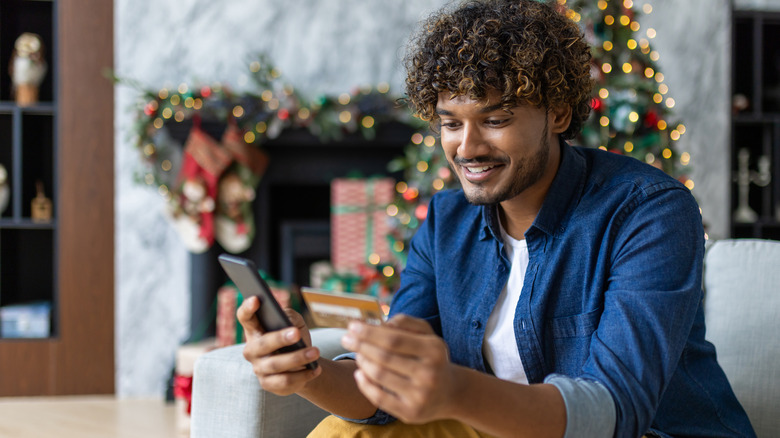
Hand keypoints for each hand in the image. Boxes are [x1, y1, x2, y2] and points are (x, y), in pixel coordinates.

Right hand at [237, 296, 321, 395]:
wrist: (303, 365)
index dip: (248, 308)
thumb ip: (290, 316)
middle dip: (280, 338)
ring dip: (297, 358)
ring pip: (276, 365)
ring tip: (315, 352)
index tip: (256, 298)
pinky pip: (285, 381)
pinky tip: (315, 369)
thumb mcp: (296, 323)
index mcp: (255, 330)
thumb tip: (288, 321)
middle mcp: (252, 350)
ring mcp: (259, 368)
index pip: (245, 317)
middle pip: (262, 344)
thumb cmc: (296, 339)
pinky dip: (302, 375)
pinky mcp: (268, 384)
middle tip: (297, 333)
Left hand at [341, 314, 458, 423]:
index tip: (352, 326)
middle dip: (360, 345)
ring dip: (362, 362)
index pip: (394, 339)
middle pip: (384, 356)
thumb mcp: (426, 334)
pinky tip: (359, 374)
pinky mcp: (410, 413)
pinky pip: (379, 398)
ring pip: (379, 375)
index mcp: (434, 349)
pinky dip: (364, 384)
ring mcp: (420, 395)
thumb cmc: (431, 357)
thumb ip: (404, 322)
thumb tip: (377, 324)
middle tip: (346, 338)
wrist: (450, 392)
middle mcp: (429, 373)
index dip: (369, 332)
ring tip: (357, 354)